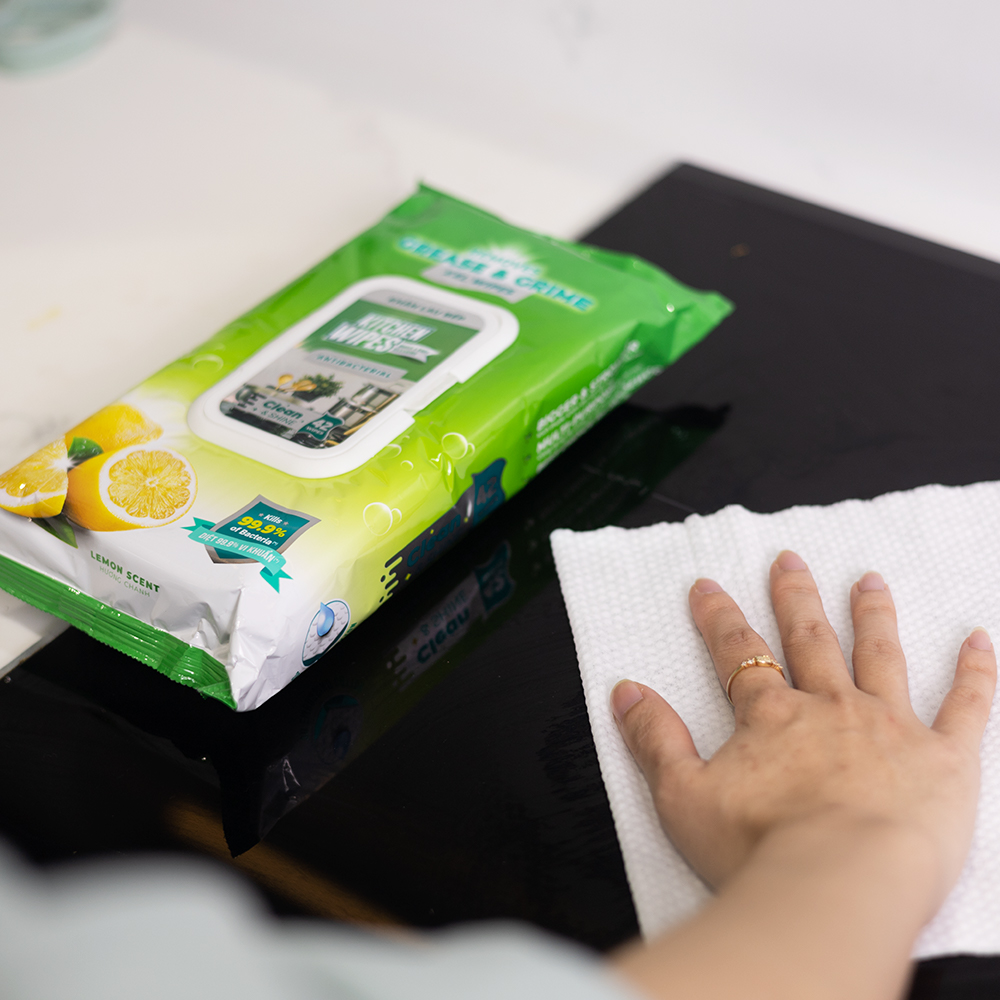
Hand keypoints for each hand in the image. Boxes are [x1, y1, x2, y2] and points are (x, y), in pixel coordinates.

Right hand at [611, 550, 995, 909]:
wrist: (841, 885)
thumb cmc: (762, 850)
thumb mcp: (682, 797)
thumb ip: (654, 739)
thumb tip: (624, 692)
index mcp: (770, 719)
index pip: (738, 654)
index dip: (718, 618)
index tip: (707, 587)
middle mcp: (829, 709)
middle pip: (810, 640)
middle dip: (796, 598)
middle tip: (790, 561)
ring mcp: (889, 727)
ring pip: (880, 656)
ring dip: (872, 615)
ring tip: (869, 582)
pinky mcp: (944, 759)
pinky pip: (965, 706)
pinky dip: (974, 671)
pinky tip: (979, 640)